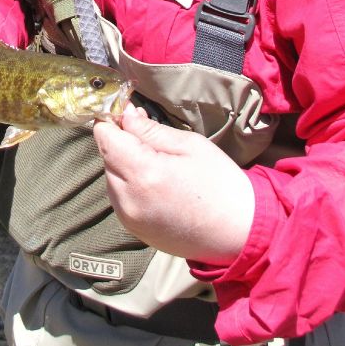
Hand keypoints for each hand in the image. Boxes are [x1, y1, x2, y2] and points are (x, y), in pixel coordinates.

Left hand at [93, 103, 254, 263]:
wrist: (239, 233)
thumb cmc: (220, 183)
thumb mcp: (189, 144)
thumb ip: (150, 130)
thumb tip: (124, 114)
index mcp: (144, 174)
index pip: (105, 138)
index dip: (112, 120)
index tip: (127, 112)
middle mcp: (128, 199)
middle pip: (106, 157)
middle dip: (121, 142)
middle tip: (148, 135)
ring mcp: (129, 218)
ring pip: (111, 177)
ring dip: (124, 164)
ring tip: (155, 162)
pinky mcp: (134, 230)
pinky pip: (119, 198)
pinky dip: (129, 185)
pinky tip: (154, 183)